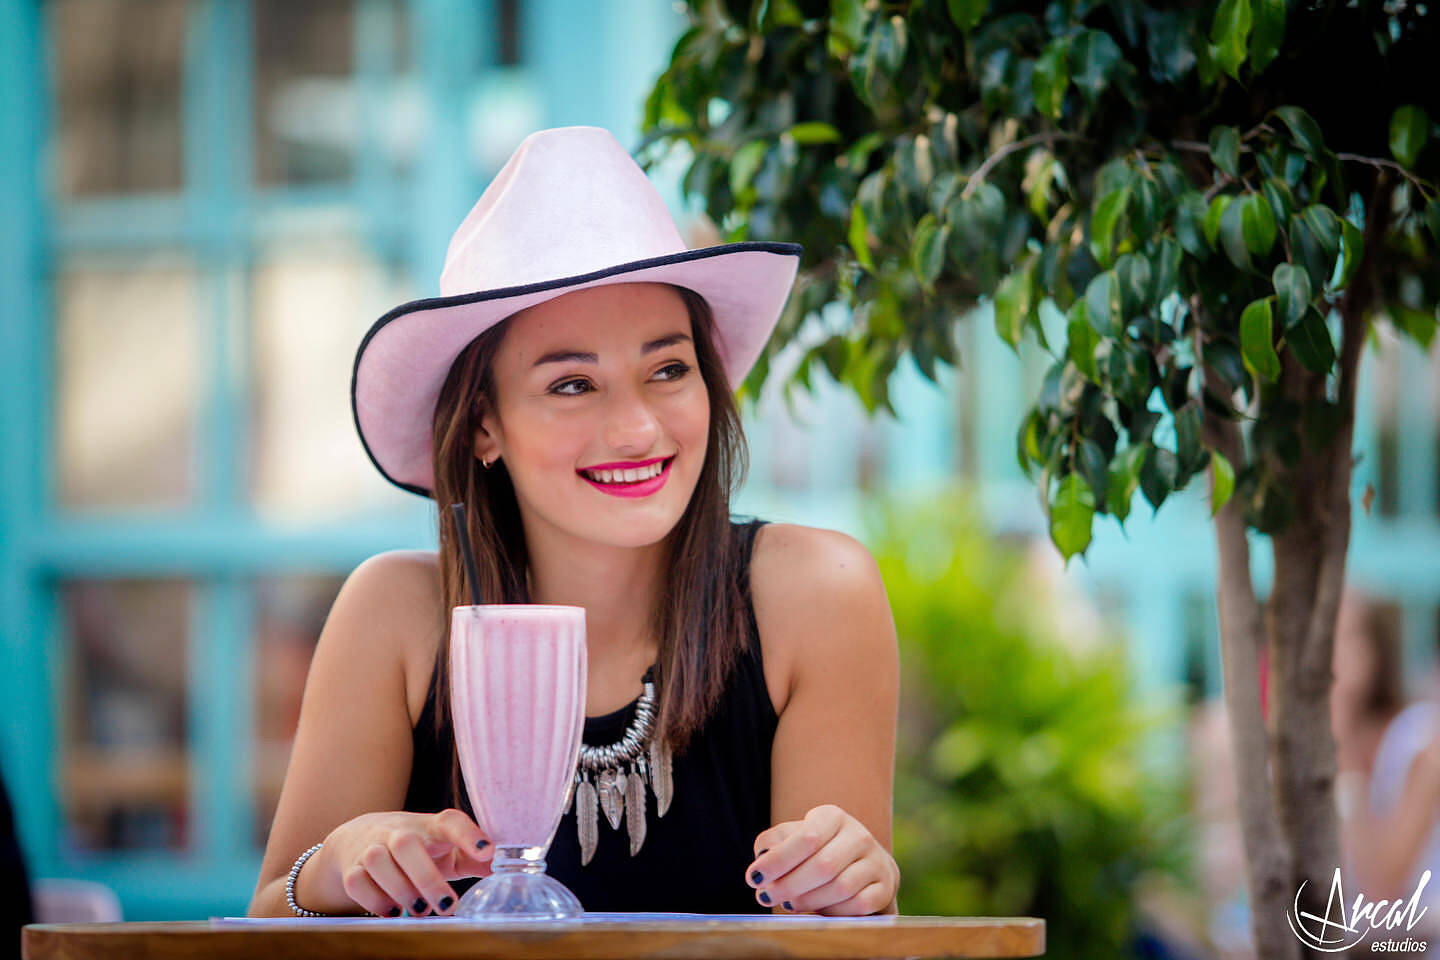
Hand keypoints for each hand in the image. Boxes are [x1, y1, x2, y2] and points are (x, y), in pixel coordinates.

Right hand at [318, 809, 493, 916]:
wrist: (360, 837)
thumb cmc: (417, 846)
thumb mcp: (445, 847)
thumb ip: (473, 858)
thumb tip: (509, 869)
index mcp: (429, 826)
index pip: (450, 821)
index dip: (469, 834)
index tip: (488, 851)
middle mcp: (399, 832)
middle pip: (407, 845)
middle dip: (427, 878)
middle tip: (446, 906)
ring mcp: (371, 847)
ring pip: (377, 862)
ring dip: (400, 890)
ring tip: (420, 909)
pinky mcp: (351, 867)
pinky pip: (356, 881)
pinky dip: (374, 900)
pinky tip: (393, 911)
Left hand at [745, 804, 898, 915]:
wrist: (861, 864)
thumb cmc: (818, 850)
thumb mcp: (795, 837)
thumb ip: (774, 842)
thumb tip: (762, 857)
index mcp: (833, 817)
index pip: (806, 838)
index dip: (777, 861)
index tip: (753, 878)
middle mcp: (859, 835)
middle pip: (823, 866)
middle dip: (789, 886)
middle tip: (766, 897)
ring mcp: (876, 861)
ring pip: (841, 887)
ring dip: (809, 901)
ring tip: (788, 904)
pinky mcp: (885, 887)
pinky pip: (859, 905)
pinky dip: (833, 912)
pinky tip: (817, 911)